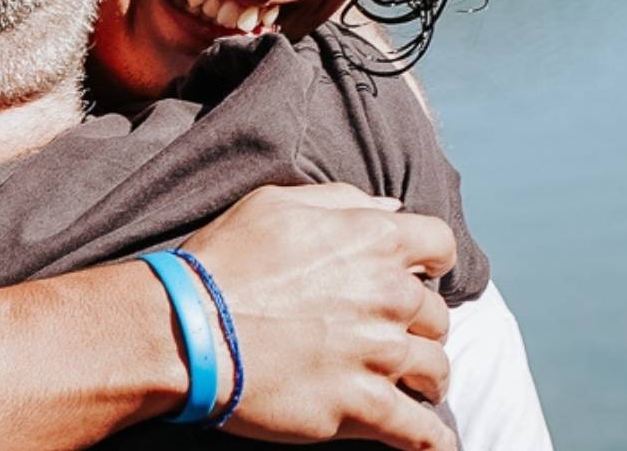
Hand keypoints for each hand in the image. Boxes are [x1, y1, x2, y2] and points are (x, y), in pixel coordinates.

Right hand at [180, 183, 457, 450]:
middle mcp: (388, 295)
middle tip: (392, 332)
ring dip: (425, 376)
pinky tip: (435, 442)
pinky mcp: (362, 406)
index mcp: (372, 240)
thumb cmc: (224, 261)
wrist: (187, 329)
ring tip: (411, 384)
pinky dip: (433, 439)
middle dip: (419, 323)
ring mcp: (379, 353)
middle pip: (438, 314)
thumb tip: (389, 208)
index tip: (420, 273)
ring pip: (435, 369)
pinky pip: (420, 430)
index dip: (431, 260)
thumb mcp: (275, 204)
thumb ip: (340, 200)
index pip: (439, 245)